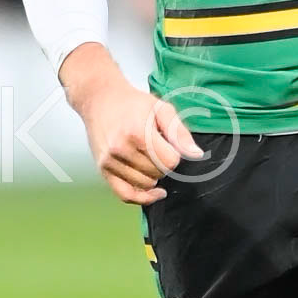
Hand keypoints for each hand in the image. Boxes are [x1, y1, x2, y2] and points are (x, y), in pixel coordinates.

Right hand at [60, 43, 202, 203]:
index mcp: (138, 133)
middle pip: (158, 174)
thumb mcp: (161, 109)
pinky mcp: (103, 169)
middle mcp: (121, 149)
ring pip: (145, 184)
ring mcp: (110, 161)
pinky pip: (126, 194)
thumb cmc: (134, 103)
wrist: (100, 99)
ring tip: (149, 159)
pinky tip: (155, 192)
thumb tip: (197, 154)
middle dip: (163, 164)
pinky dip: (142, 197)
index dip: (174, 154)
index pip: (169, 161)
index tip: (168, 144)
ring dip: (153, 176)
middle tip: (157, 148)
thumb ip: (179, 132)